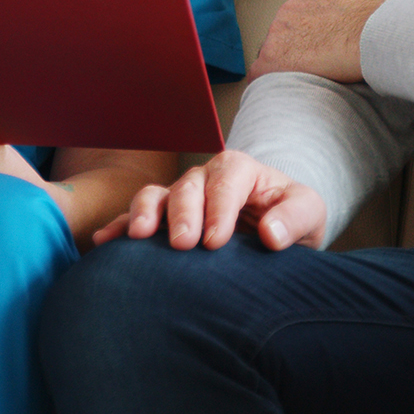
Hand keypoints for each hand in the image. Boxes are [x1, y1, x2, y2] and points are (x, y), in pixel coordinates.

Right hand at [92, 150, 325, 252]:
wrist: (276, 228)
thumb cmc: (291, 217)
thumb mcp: (309, 211)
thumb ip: (295, 218)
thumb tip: (272, 234)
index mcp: (240, 169)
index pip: (226, 179)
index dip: (219, 208)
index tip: (216, 242)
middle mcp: (205, 178)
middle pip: (188, 186)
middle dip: (183, 213)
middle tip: (182, 244)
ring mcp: (181, 197)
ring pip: (157, 195)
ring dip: (145, 212)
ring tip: (139, 236)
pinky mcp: (163, 220)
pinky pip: (136, 218)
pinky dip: (120, 227)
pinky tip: (104, 241)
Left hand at [249, 0, 406, 82]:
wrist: (386, 32)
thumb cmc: (385, 5)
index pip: (301, 10)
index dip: (315, 27)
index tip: (330, 38)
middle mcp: (289, 6)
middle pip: (287, 30)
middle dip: (301, 45)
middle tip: (326, 60)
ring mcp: (280, 32)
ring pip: (276, 51)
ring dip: (290, 63)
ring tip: (314, 78)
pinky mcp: (276, 59)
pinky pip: (263, 74)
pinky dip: (273, 81)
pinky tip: (291, 90)